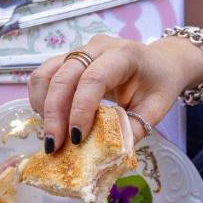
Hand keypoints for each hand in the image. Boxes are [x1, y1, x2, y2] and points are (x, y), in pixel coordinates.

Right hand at [28, 33, 202, 150]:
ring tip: (51, 132)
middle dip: (55, 114)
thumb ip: (133, 129)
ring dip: (43, 106)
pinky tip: (49, 119)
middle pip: (64, 77)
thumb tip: (107, 154)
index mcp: (124, 55)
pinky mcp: (66, 59)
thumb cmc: (159, 84)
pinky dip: (40, 99)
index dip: (81, 109)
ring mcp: (78, 51)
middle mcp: (97, 48)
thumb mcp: (155, 108)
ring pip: (46, 74)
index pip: (94, 78)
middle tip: (54, 145)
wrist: (161, 62)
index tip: (77, 139)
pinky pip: (43, 75)